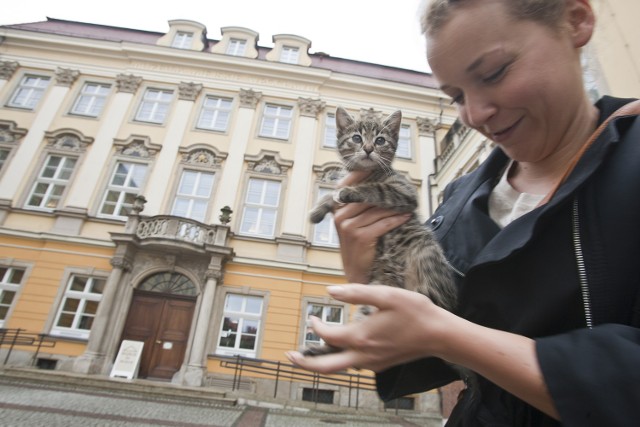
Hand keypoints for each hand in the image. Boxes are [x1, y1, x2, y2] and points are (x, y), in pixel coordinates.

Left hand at [286, 284, 559, 418]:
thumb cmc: (415, 312)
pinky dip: (340, 359)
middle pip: (326, 367)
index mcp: (362, 337)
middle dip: (305, 363)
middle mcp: (364, 355)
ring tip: (308, 354)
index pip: (327, 336)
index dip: (316, 325)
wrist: (439, 335)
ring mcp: (372, 363)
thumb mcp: (386, 294)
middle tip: (289, 356)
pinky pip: (354, 365)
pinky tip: (340, 348)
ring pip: (340, 367)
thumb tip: (330, 291)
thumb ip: (356, 292)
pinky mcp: (380, 364)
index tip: (314, 314)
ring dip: (322, 361)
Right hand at [334, 171, 410, 282]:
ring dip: (394, 206)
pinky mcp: (359, 237)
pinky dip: (396, 219)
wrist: (356, 272)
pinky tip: (406, 215)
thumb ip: (359, 206)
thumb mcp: (353, 223)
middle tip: (401, 185)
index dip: (363, 174)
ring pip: (376, 210)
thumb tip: (376, 185)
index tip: (378, 166)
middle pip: (366, 197)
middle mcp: (339, 216)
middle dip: (384, 192)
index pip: (349, 185)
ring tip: (407, 201)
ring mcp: (348, 226)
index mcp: (336, 209)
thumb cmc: (359, 245)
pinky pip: (382, 224)